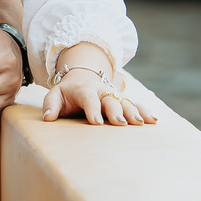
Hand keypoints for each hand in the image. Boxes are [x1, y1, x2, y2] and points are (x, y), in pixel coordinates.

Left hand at [42, 67, 157, 127]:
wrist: (82, 77)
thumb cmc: (67, 92)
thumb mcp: (55, 94)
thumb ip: (50, 105)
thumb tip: (47, 118)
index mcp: (84, 90)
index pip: (88, 99)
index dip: (92, 109)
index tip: (96, 122)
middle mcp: (102, 91)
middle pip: (110, 100)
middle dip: (116, 111)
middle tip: (120, 123)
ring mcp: (113, 95)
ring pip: (125, 102)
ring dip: (133, 112)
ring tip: (141, 123)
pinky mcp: (121, 100)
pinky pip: (135, 104)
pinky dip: (144, 111)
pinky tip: (153, 120)